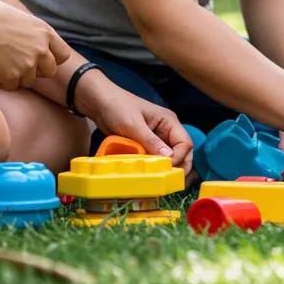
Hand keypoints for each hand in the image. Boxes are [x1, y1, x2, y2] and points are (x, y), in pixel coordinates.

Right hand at [0, 0, 70, 90]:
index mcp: (45, 33)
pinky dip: (2, 81)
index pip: (63, 55)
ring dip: (17, 77)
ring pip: (29, 81)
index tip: (41, 60)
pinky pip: (12, 86)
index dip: (53, 60)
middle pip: (50, 71)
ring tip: (1, 62)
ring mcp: (28, 64)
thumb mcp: (23, 20)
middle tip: (18, 64)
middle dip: (36, 71)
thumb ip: (36, 35)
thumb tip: (42, 47)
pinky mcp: (13, 76)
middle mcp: (41, 49)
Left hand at [74, 71, 192, 173]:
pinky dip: (153, 166)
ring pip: (169, 157)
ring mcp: (156, 138)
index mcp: (169, 121)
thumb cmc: (118, 107)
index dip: (180, 158)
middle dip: (178, 166)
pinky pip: (154, 158)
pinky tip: (148, 174)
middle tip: (168, 181)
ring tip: (159, 180)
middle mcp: (166, 130)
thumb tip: (169, 158)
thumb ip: (151, 141)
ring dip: (165, 168)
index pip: (185, 143)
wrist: (99, 102)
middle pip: (181, 151)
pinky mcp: (145, 144)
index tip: (167, 169)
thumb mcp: (134, 125)